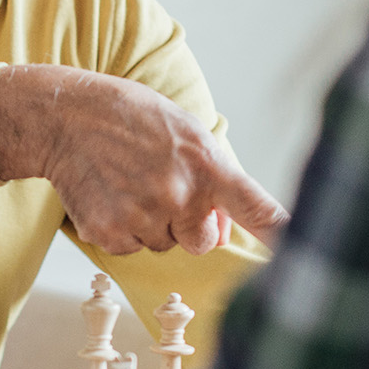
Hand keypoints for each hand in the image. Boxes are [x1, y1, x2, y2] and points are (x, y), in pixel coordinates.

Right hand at [0, 64, 287, 254]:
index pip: (256, 208)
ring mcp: (144, 218)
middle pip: (201, 242)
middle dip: (187, 223)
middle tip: (160, 185)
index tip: (302, 252)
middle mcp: (180, 196)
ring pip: (163, 244)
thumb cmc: (132, 118)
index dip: (281, 235)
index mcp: (207, 166)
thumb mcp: (186, 133)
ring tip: (128, 182)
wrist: (66, 116)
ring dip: (151, 223)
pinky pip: (130, 247)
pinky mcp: (111, 233)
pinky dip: (121, 228)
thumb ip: (214, 180)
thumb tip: (222, 232)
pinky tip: (109, 193)